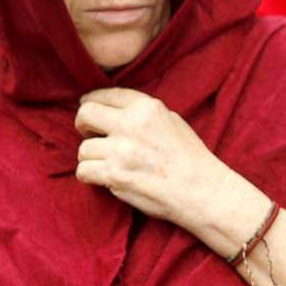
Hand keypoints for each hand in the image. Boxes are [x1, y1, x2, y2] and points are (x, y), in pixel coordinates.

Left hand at [73, 87, 249, 239]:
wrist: (201, 190)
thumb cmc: (190, 158)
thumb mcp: (171, 121)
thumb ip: (142, 113)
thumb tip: (113, 109)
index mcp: (146, 107)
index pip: (106, 95)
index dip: (91, 101)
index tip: (87, 106)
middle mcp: (131, 124)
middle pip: (85, 114)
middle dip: (83, 125)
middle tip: (90, 135)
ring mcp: (121, 150)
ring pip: (83, 149)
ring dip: (91, 158)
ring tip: (106, 164)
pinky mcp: (114, 175)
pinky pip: (83, 171)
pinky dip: (89, 176)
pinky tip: (102, 178)